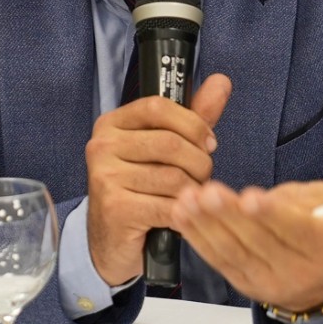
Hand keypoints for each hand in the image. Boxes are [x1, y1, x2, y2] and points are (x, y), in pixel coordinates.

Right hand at [84, 72, 230, 284]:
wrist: (111, 242)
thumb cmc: (142, 189)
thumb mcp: (167, 147)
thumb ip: (195, 115)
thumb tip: (221, 82)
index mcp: (112, 124)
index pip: (158, 106)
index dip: (193, 124)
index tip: (209, 142)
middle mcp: (102, 146)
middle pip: (171, 143)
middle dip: (199, 163)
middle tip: (201, 177)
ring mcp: (105, 177)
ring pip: (174, 177)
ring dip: (193, 191)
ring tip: (188, 197)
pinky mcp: (115, 209)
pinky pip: (168, 205)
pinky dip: (184, 212)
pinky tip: (180, 216)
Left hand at [171, 179, 322, 312]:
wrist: (321, 280)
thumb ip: (304, 198)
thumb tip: (261, 198)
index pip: (299, 231)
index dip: (273, 215)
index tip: (249, 197)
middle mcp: (299, 272)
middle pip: (259, 242)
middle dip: (230, 215)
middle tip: (208, 192)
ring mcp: (268, 283)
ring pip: (233, 252)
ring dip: (206, 225)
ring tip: (188, 200)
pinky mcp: (244, 285)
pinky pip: (218, 260)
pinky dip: (198, 237)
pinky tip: (183, 216)